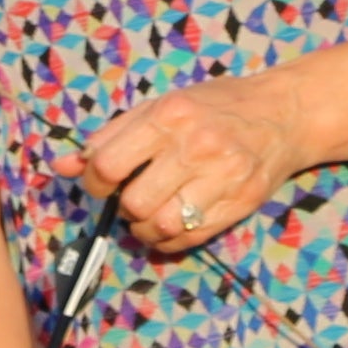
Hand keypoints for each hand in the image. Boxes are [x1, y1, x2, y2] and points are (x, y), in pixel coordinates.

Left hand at [75, 72, 316, 257]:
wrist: (285, 112)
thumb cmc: (215, 106)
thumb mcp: (161, 107)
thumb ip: (111, 136)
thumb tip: (62, 166)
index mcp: (169, 115)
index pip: (107, 163)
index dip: (95, 182)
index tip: (104, 183)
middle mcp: (196, 144)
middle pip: (133, 201)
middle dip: (123, 208)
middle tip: (131, 199)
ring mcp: (222, 175)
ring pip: (160, 225)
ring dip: (144, 230)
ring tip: (149, 215)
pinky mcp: (242, 201)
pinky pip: (189, 238)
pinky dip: (169, 241)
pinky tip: (170, 225)